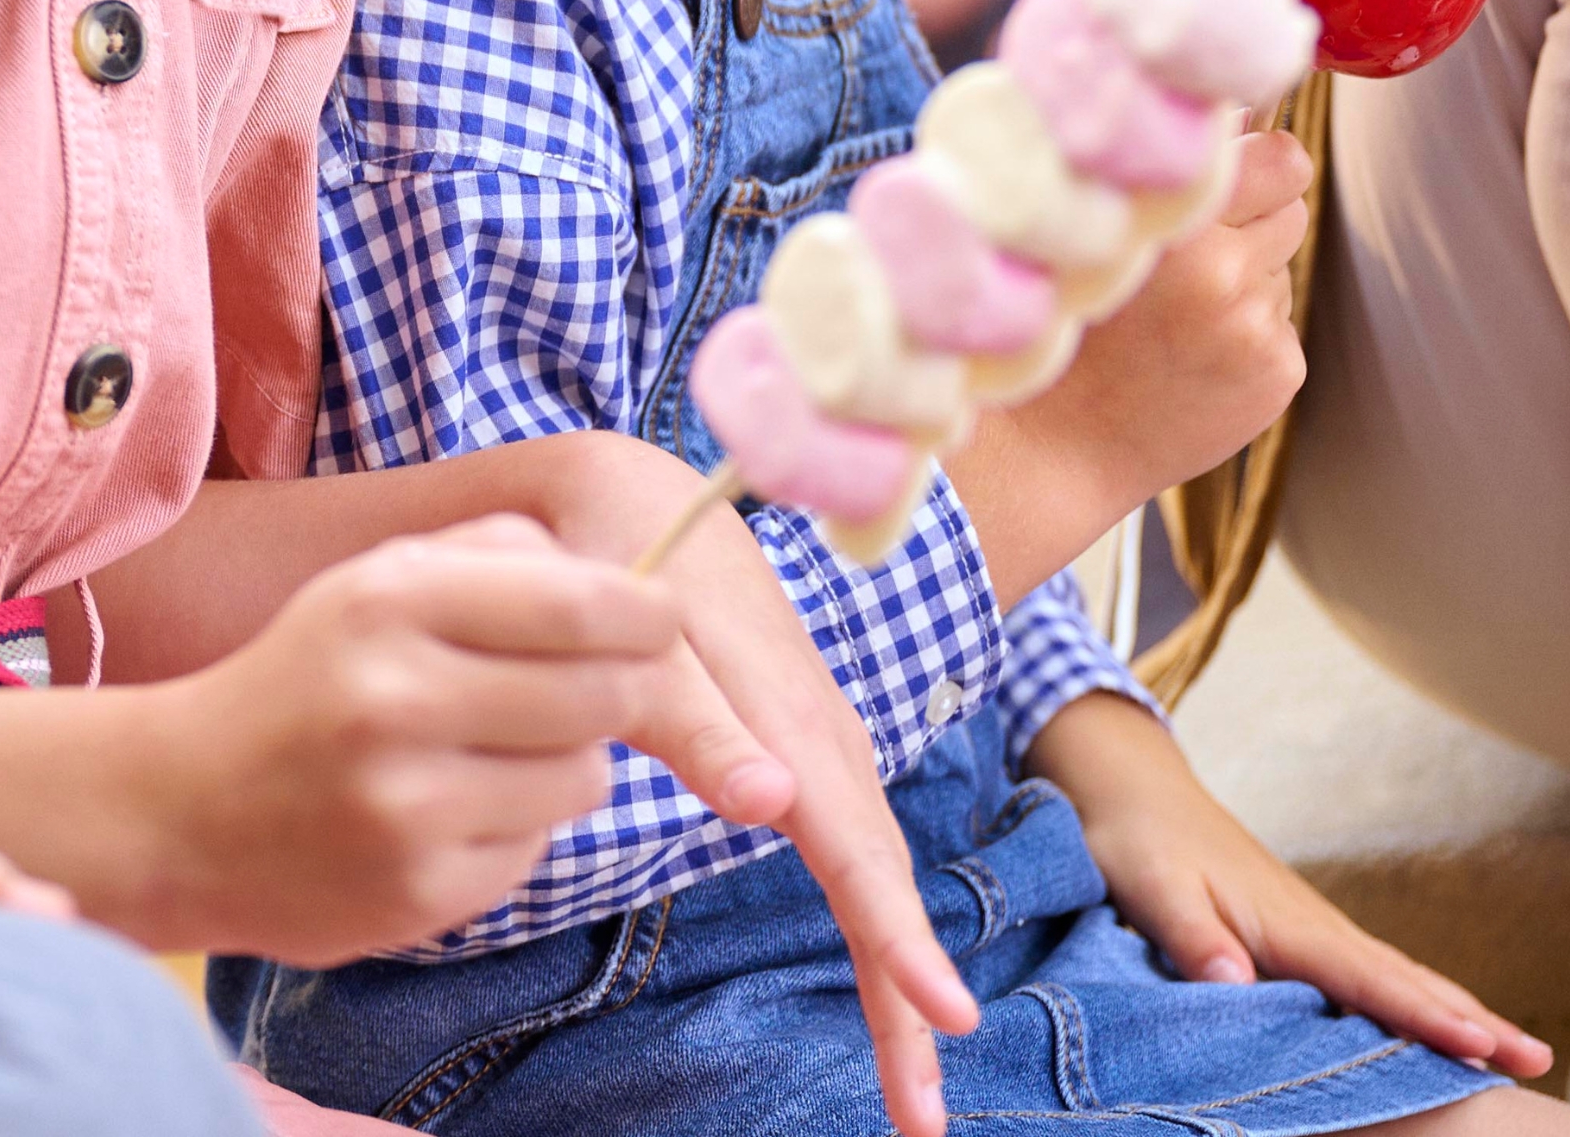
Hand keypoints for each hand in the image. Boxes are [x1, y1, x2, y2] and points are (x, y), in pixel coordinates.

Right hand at [13, 516, 685, 964]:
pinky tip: (448, 815)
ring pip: (583, 777)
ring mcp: (407, 805)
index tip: (660, 621)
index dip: (648, 613)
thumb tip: (634, 583)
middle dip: (620, 689)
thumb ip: (499, 557)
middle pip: (603, 693)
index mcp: (387, 599)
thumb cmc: (306, 680)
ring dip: (565, 763)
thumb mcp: (375, 583)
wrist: (179, 810)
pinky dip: (514, 829)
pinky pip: (535, 849)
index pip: (580, 602)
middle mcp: (395, 698)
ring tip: (491, 753)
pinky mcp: (419, 892)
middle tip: (590, 689)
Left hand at [571, 443, 980, 1134]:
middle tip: (922, 1120)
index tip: (944, 1016)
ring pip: (874, 876)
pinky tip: (889, 996)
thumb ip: (695, 717)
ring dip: (896, 982)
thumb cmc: (625, 562)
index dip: (897, 933)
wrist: (635, 496)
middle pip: (880, 883)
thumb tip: (769, 809)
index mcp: (788, 714)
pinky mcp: (805, 755)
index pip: (854, 843)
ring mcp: (822, 749)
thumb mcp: (642, 629)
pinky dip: (877, 931)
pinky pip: (854, 856)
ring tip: (913, 1095)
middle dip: (906, 1002)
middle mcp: (823, 738)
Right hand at [952, 131, 1311, 603]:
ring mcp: (1256, 327)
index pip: (1283, 157)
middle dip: (1250, 216)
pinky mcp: (1279, 372)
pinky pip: (1281, 320)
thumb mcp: (1093, 229)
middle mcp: (1225, 273)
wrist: (1057, 443)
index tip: (1231, 170)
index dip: (1258, 160)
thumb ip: (1163, 170)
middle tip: (1185, 253)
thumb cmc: (1061, 321)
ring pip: (1281, 262)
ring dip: (1245, 274)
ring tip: (1176, 311)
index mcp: (1174, 224)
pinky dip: (1248, 330)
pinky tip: (1191, 353)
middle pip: (1291, 201)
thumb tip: (1237, 110)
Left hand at [1027, 695, 1548, 1080]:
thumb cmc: (1138, 839)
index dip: (1427, 1017)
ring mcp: (1314, 927)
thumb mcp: (1151, 889)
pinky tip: (1434, 1020)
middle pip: (1409, 979)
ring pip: (1400, 975)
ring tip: (1515, 1052)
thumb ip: (1194, 939)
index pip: (1371, 980)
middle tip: (1539, 1061)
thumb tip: (1238, 987)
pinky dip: (1417, 998)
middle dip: (1475, 1021)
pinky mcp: (1301, 932)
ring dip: (1458, 1011)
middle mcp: (1316, 927)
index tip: (1483, 1047)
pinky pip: (1373, 973)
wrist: (1134, 787)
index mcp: (1288, 925)